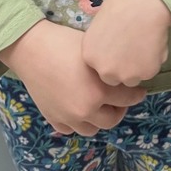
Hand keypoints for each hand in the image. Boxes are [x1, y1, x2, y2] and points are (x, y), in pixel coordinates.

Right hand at [0, 20, 145, 135]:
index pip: (127, 99)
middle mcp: (86, 109)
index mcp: (100, 90)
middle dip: (120, 110)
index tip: (139, 89)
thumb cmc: (63, 41)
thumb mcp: (93, 50)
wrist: (31, 47)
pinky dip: (77, 122)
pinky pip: (70, 129)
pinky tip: (78, 109)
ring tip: (100, 106)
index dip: (136, 93)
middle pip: (112, 119)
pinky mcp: (53, 118)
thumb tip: (122, 72)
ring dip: (99, 119)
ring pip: (92, 129)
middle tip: (121, 99)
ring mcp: (68, 117)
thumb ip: (108, 67)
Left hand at [82, 0, 170, 86]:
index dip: (110, 57)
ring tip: (144, 41)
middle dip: (122, 66)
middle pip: (114, 77)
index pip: (99, 66)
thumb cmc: (120, 2)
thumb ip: (102, 42)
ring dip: (138, 66)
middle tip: (132, 46)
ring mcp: (126, 75)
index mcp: (89, 56)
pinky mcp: (146, 74)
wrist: (143, 1)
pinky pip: (150, 69)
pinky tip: (153, 40)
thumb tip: (110, 46)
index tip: (118, 46)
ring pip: (133, 77)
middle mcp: (104, 70)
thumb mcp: (99, 25)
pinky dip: (153, 59)